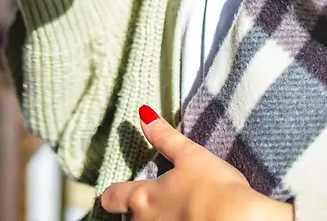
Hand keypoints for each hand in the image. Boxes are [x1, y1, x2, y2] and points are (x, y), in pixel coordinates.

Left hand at [99, 106, 292, 220]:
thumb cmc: (214, 189)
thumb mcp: (191, 156)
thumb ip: (165, 137)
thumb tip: (144, 115)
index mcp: (144, 198)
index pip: (112, 197)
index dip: (113, 193)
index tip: (116, 191)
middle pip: (130, 219)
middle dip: (138, 211)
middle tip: (156, 201)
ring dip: (155, 220)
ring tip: (176, 213)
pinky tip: (189, 220)